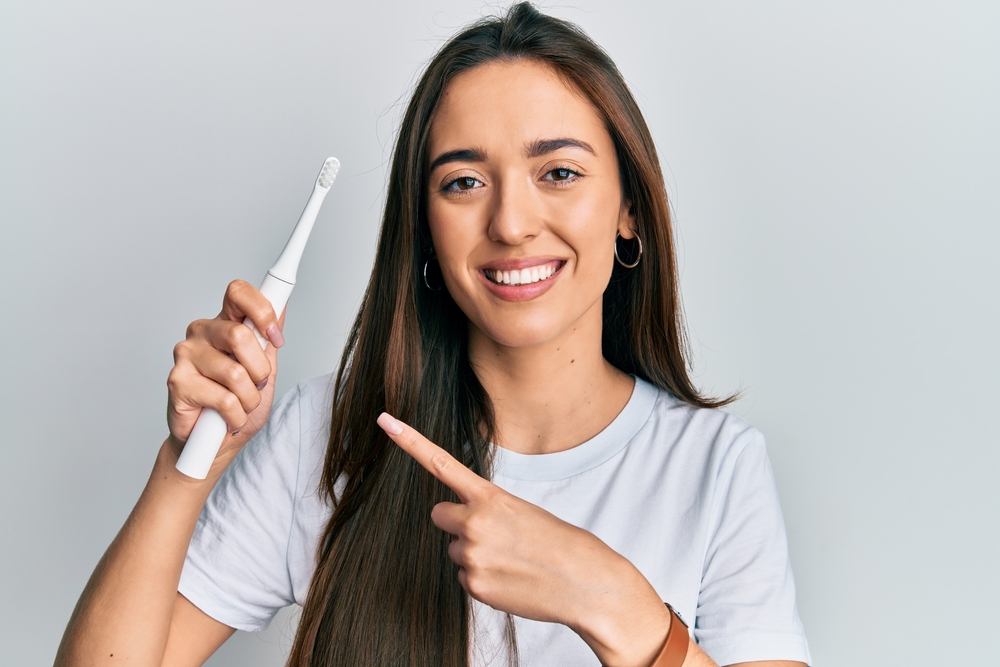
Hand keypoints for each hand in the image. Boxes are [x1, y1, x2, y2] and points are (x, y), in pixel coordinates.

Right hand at [166, 279, 284, 466]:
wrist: (216, 444)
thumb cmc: (238, 405)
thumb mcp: (264, 370)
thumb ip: (268, 340)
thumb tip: (282, 308)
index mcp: (224, 324)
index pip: (238, 292)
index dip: (262, 310)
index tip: (274, 337)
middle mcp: (201, 333)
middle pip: (241, 335)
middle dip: (260, 371)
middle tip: (255, 385)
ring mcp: (185, 355)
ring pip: (235, 372)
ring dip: (249, 398)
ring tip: (240, 405)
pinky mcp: (177, 381)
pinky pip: (224, 398)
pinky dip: (235, 415)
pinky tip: (227, 418)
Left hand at [376, 413, 673, 666]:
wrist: (585, 582)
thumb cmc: (559, 543)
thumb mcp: (523, 512)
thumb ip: (486, 511)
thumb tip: (462, 529)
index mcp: (490, 497)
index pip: (440, 462)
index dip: (409, 440)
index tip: (384, 420)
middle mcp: (474, 523)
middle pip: (439, 515)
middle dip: (458, 522)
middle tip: (494, 533)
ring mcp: (471, 556)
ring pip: (456, 549)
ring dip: (477, 554)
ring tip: (512, 559)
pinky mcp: (473, 585)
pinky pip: (465, 577)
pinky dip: (484, 578)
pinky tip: (512, 578)